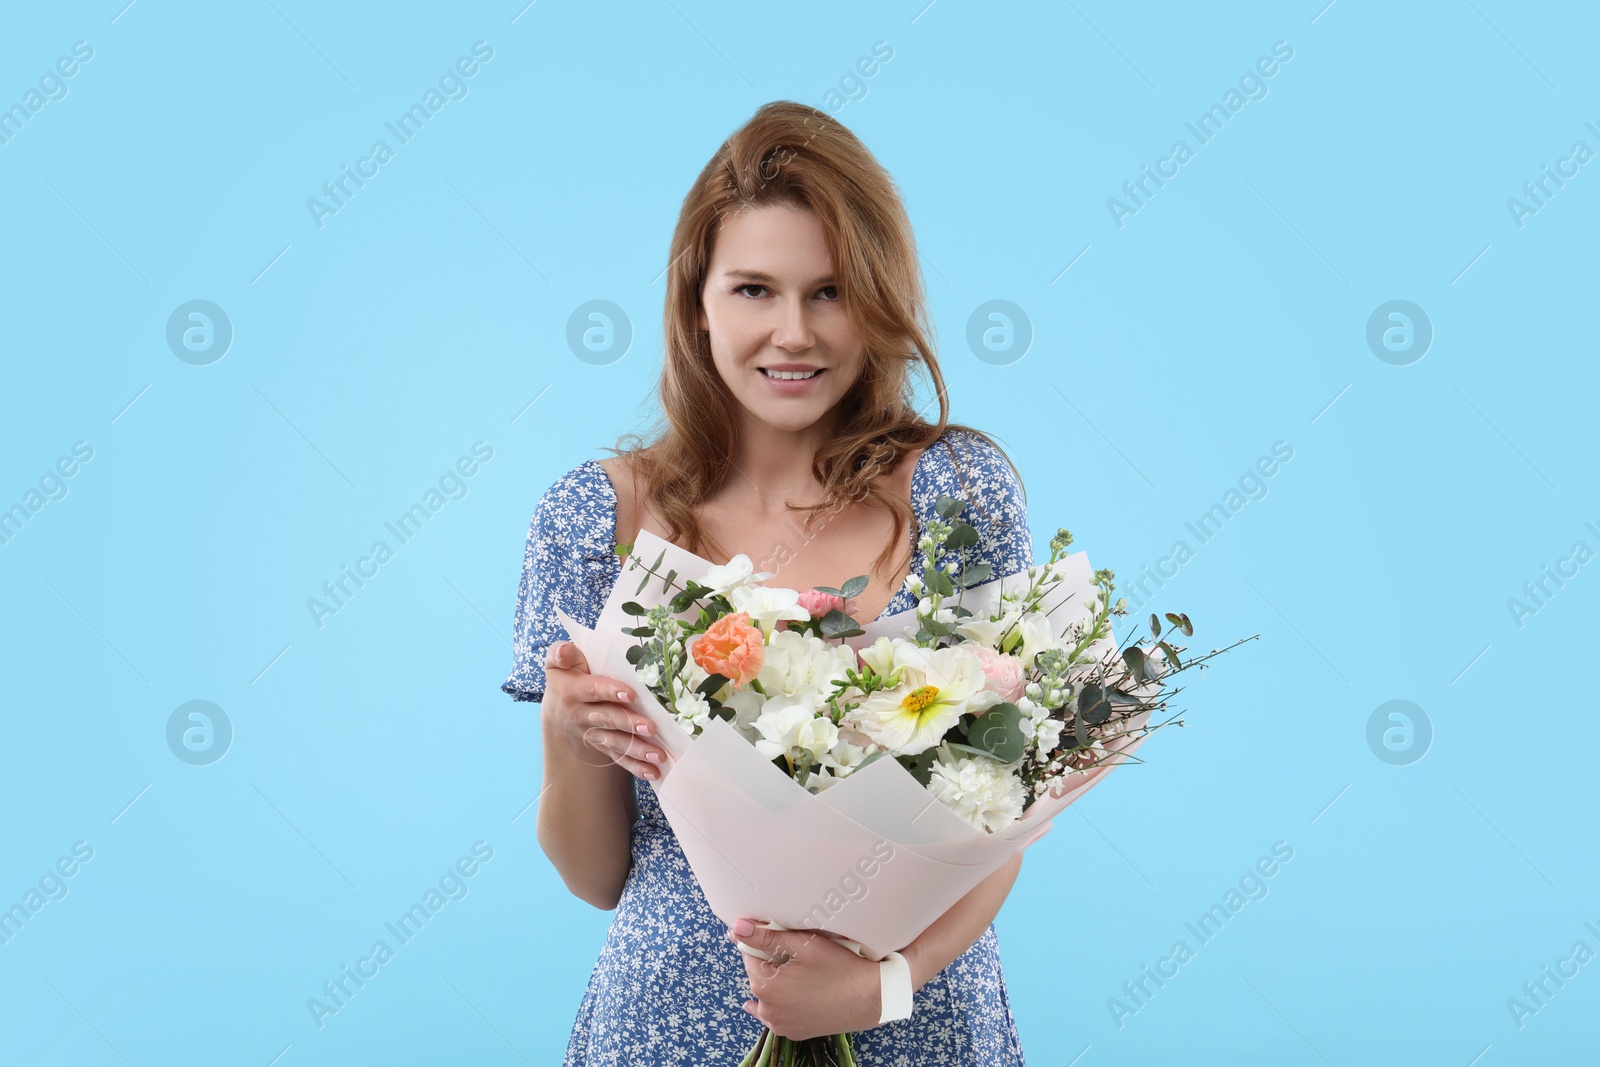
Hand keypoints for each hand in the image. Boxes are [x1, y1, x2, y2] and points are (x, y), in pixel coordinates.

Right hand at [542, 640, 667, 781]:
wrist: (559, 706)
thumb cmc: (568, 674)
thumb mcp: (558, 661)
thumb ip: (561, 654)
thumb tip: (565, 650)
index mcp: (572, 691)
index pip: (592, 690)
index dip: (609, 691)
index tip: (630, 693)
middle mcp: (581, 715)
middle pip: (607, 719)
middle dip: (629, 724)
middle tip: (650, 727)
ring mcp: (592, 733)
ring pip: (615, 742)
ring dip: (637, 749)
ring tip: (658, 755)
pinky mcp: (603, 745)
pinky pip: (619, 757)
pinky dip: (635, 766)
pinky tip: (654, 772)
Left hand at [727, 919, 884, 1039]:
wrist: (871, 997)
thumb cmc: (839, 967)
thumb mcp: (802, 944)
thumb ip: (766, 936)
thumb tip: (737, 927)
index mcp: (764, 986)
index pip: (749, 953)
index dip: (762, 938)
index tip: (776, 932)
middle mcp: (767, 1010)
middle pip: (759, 973)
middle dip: (770, 959)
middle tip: (794, 948)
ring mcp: (781, 1024)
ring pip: (768, 994)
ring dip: (776, 980)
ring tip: (799, 968)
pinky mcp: (795, 1032)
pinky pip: (779, 1013)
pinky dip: (781, 1002)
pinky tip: (785, 994)